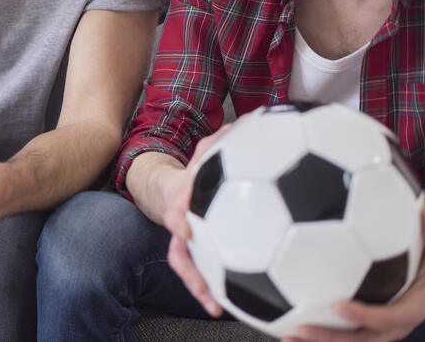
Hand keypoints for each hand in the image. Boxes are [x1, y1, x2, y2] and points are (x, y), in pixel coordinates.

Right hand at [163, 124, 235, 317]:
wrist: (170, 189)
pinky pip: (199, 273)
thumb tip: (254, 119)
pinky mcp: (196, 253)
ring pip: (184, 264)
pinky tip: (223, 306)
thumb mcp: (208, 149)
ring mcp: (185, 239)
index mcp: (185, 193)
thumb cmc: (198, 171)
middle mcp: (181, 219)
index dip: (179, 214)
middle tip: (199, 282)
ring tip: (212, 305)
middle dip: (186, 262)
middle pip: (177, 243)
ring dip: (196, 285)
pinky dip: (208, 290)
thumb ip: (226, 138)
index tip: (184, 225)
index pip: (178, 202)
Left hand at [285, 204, 424, 341]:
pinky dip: (323, 333)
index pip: (389, 317)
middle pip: (364, 339)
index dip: (365, 315)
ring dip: (321, 341)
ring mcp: (383, 327)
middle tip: (303, 329)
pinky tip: (293, 330)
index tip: (339, 305)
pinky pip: (347, 333)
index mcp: (414, 305)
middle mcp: (397, 322)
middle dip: (333, 338)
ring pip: (353, 341)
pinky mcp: (370, 324)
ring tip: (289, 337)